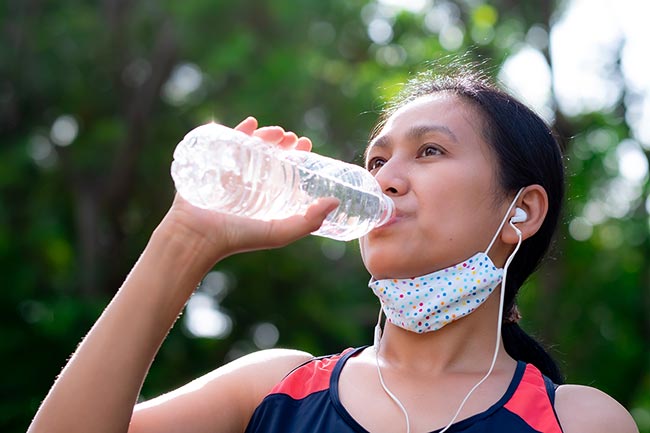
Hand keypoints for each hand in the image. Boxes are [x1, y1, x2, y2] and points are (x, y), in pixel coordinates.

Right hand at [158, 117, 338, 264]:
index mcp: (264, 197)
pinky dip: (236, 129)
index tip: (305, 144)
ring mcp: (228, 174)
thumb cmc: (238, 238)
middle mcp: (248, 184)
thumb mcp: (280, 233)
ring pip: (249, 147)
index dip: (296, 156)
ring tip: (275, 131)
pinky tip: (250, 123)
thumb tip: (335, 202)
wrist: (197, 237)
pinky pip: (223, 143)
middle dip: (281, 142)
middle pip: (268, 155)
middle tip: (290, 137)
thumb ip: (308, 222)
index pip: (284, 171)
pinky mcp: (209, 166)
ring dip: (264, 135)